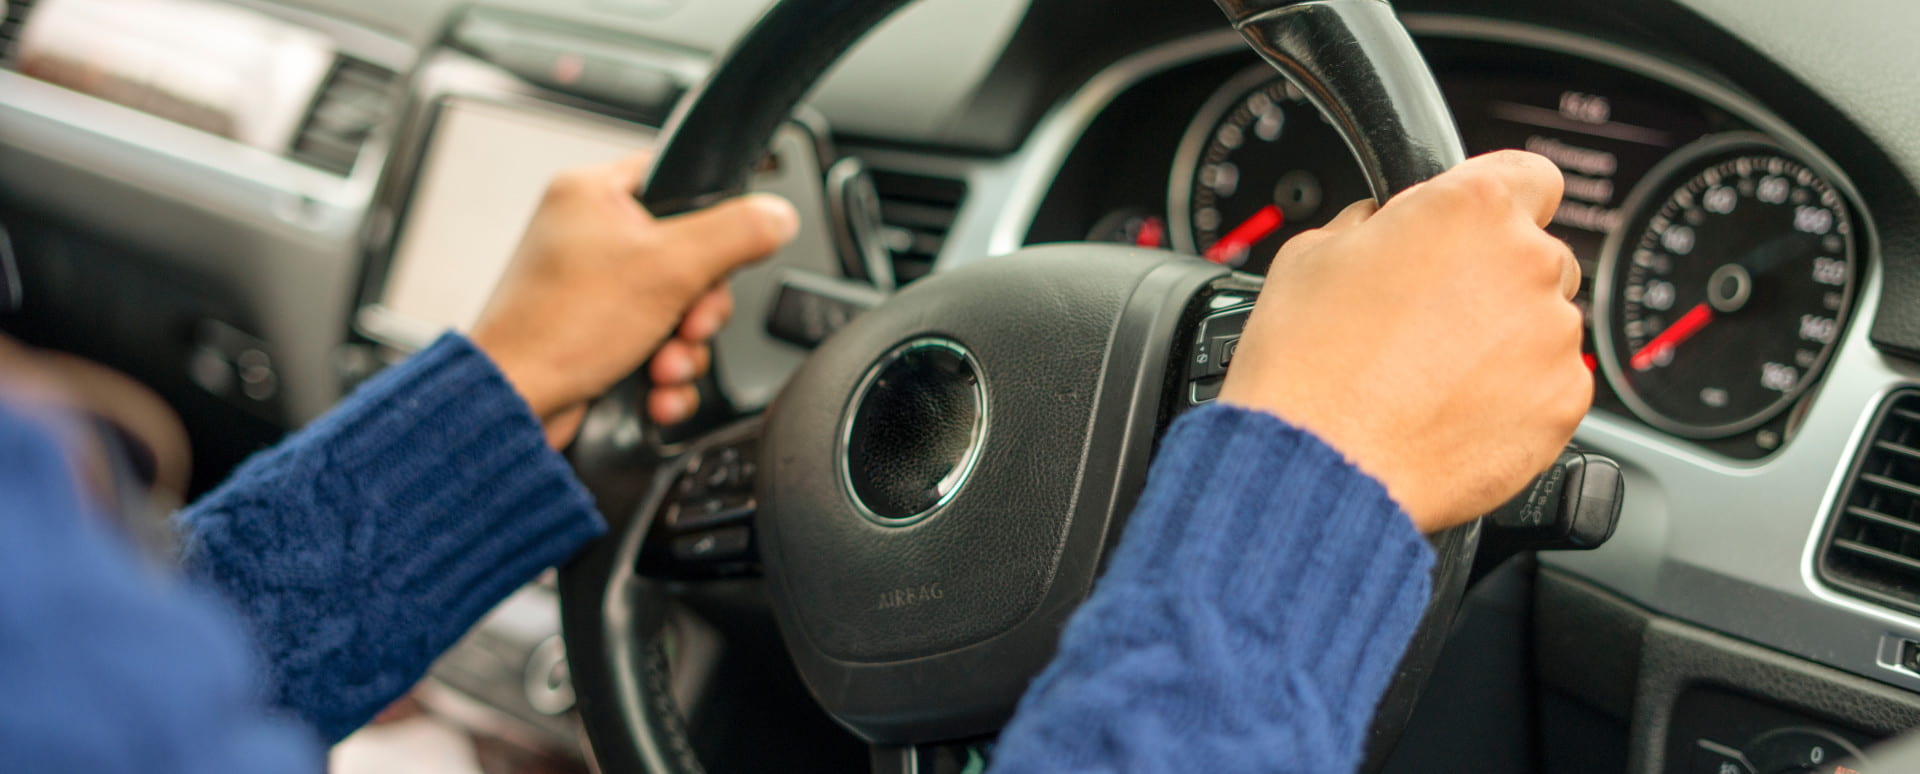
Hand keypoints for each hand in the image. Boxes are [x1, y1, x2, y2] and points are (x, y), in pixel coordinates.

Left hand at [470, 154, 798, 446]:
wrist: (511, 405)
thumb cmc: (557, 331)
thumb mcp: (668, 267)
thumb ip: (735, 233)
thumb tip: (777, 215)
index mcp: (593, 193)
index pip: (679, 180)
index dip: (713, 219)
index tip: (721, 255)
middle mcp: (587, 235)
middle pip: (689, 255)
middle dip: (700, 306)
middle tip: (689, 323)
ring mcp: (590, 289)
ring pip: (677, 308)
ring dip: (686, 348)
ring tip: (665, 364)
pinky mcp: (594, 336)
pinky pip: (656, 344)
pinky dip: (664, 373)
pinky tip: (656, 388)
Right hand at [1219, 150, 1589, 532]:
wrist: (1320, 465)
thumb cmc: (1305, 364)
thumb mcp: (1311, 254)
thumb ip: (1372, 224)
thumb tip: (1386, 227)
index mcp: (1469, 208)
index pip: (1531, 176)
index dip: (1498, 205)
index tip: (1475, 234)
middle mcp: (1526, 262)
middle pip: (1536, 257)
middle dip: (1494, 282)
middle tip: (1431, 320)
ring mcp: (1552, 336)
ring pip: (1543, 326)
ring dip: (1503, 343)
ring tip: (1432, 379)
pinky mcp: (1562, 403)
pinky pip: (1550, 387)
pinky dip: (1514, 399)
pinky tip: (1452, 413)